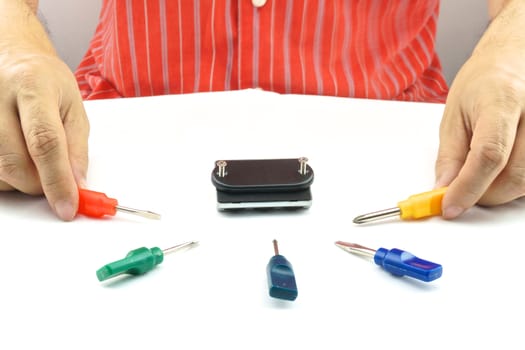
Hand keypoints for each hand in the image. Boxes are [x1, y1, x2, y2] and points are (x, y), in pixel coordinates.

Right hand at [0, 26, 88, 219]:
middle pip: (15, 162)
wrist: (10, 57)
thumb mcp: (73, 107)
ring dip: (20, 181)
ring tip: (34, 161)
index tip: (68, 206)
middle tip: (55, 184)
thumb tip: (77, 186)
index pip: (44, 141)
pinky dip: (4, 176)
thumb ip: (76, 148)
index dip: (57, 180)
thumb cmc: (45, 82)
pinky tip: (15, 160)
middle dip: (39, 185)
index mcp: (33, 86)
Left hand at [435, 37, 524, 217]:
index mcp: (502, 100)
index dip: (468, 187)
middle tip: (461, 193)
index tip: (449, 205)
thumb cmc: (483, 81)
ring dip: (501, 191)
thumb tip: (444, 189)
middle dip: (483, 195)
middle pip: (515, 174)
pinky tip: (502, 170)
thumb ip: (450, 155)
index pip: (489, 154)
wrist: (514, 59)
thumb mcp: (454, 114)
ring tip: (482, 174)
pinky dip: (516, 183)